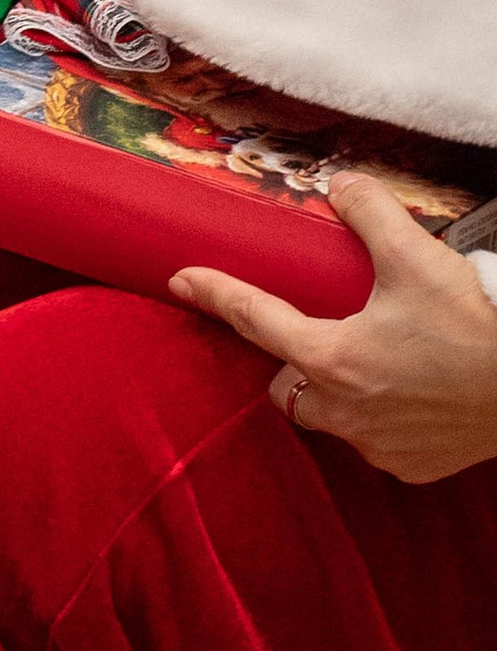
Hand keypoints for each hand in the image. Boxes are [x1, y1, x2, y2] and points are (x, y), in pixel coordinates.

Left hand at [172, 172, 496, 482]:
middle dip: (284, 360)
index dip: (214, 293)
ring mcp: (377, 444)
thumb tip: (339, 184)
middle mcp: (345, 409)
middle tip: (306, 329)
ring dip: (329, 391)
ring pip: (327, 417)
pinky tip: (399, 392)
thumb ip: (369, 212)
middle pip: (285, 385)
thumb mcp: (417, 257)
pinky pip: (373, 442)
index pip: (254, 318)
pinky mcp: (411, 466)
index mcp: (332, 358)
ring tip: (359, 359)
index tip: (182, 280)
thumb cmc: (475, 330)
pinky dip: (375, 418)